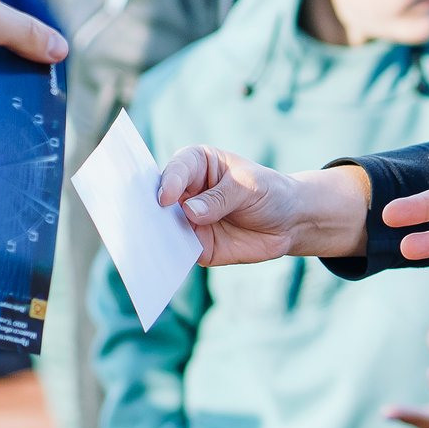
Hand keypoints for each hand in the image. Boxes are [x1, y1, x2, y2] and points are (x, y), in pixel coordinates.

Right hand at [156, 146, 372, 263]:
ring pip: (163, 227)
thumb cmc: (269, 192)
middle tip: (139, 219)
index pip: (176, 169)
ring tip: (146, 244)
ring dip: (155, 236)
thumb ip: (221, 199)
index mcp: (196, 164)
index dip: (169, 182)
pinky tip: (163, 263)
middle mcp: (185, 191)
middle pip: (158, 198)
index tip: (166, 198)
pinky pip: (177, 251)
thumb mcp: (250, 188)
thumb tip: (189, 213)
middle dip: (149, 209)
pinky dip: (169, 257)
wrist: (289, 222)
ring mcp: (186, 219)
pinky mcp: (194, 244)